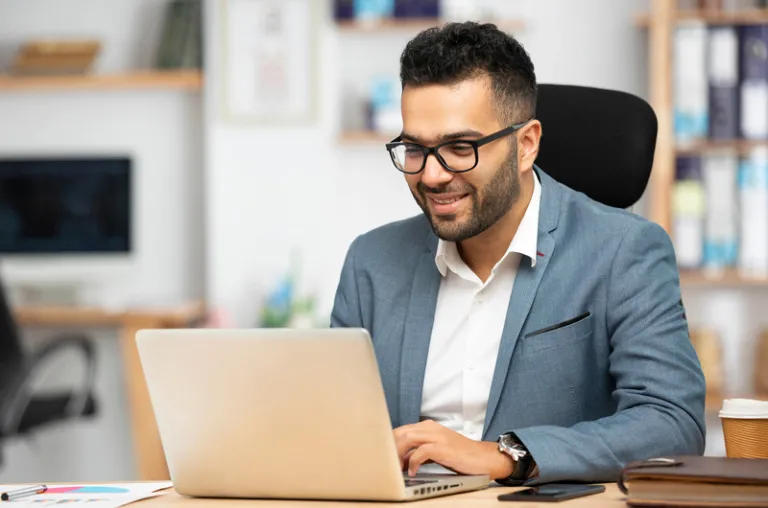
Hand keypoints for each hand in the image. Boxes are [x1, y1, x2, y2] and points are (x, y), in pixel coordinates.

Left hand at [393, 420, 514, 478]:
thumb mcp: (436, 451)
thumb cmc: (461, 455)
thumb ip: (419, 452)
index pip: (400, 430)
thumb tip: (402, 460)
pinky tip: (412, 472)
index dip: (389, 443)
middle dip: (389, 448)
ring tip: (395, 468)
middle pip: (400, 432)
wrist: (484, 458)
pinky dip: (413, 462)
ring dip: (398, 454)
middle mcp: (431, 428)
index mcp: (428, 427)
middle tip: (386, 464)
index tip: (383, 457)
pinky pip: (421, 452)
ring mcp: (437, 436)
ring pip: (407, 438)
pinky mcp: (443, 447)